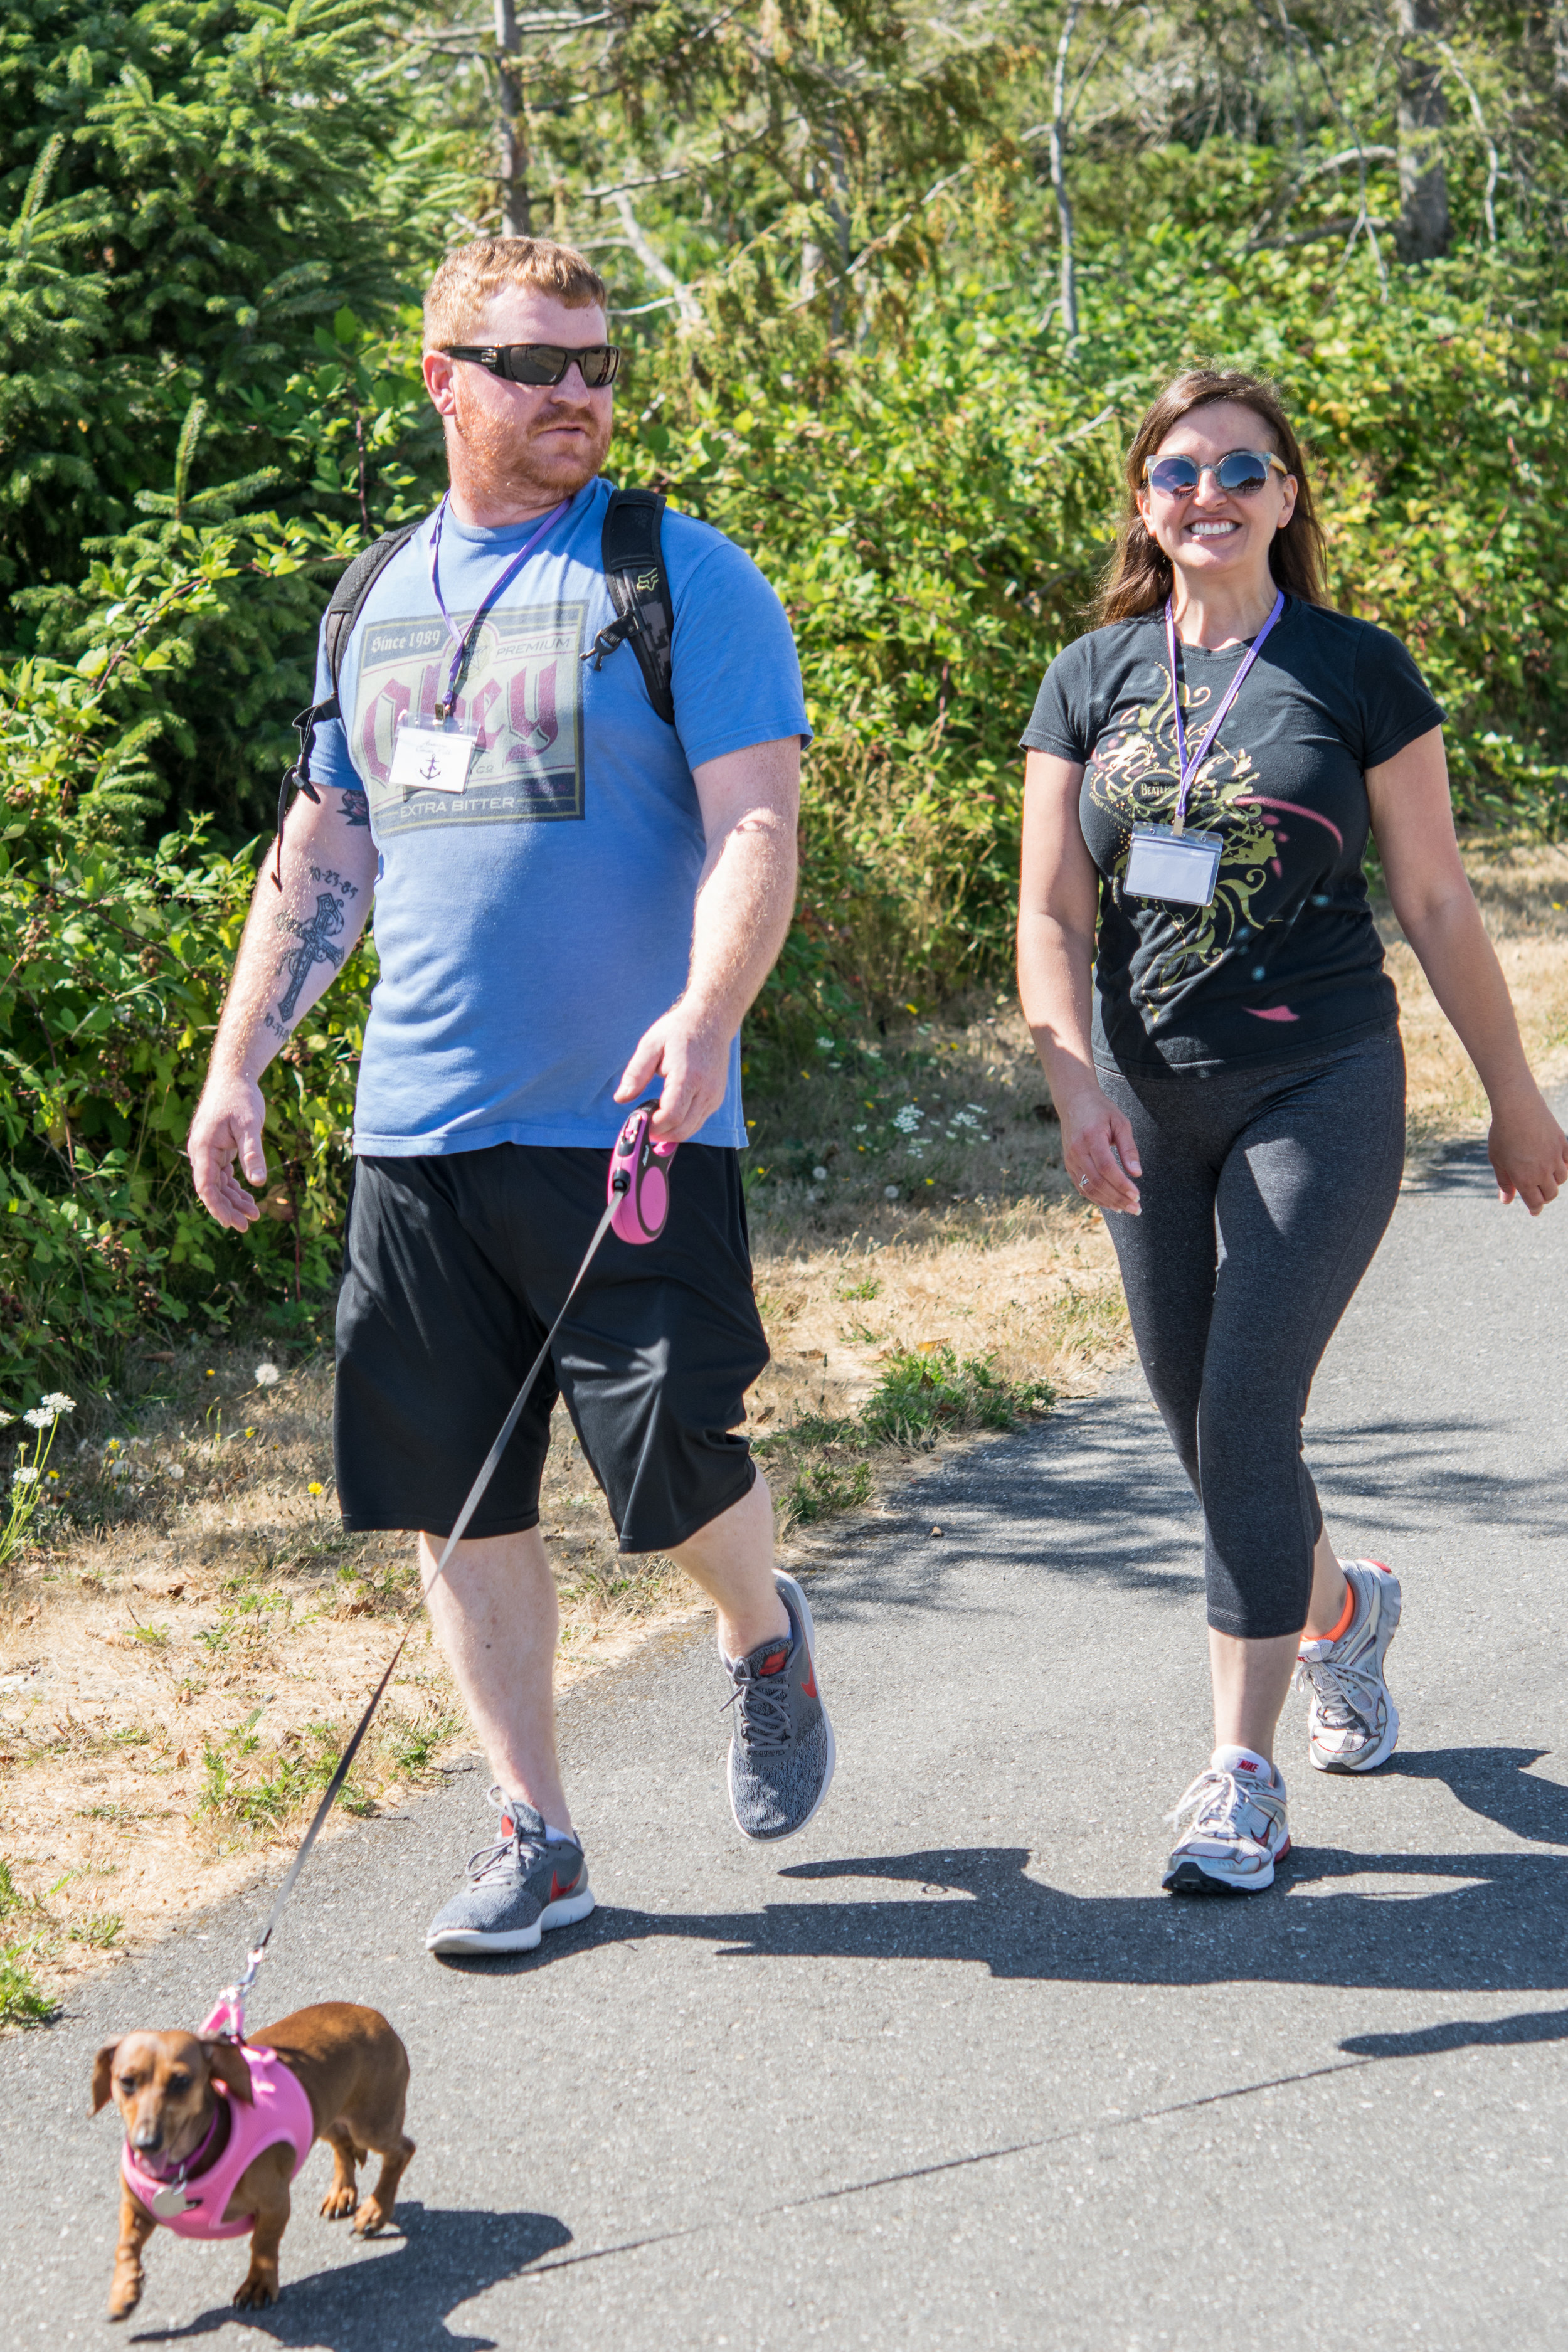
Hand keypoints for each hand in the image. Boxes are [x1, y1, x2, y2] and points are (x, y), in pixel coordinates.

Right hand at [187, 1071, 267, 1230]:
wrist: (233, 1075)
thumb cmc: (240, 1097)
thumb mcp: (251, 1125)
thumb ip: (253, 1153)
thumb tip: (259, 1183)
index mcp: (203, 1148)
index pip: (206, 1187)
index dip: (218, 1208)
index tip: (232, 1223)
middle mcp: (201, 1152)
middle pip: (211, 1189)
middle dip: (228, 1208)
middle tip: (248, 1224)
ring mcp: (207, 1151)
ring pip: (218, 1183)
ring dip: (233, 1199)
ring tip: (254, 1214)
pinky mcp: (216, 1148)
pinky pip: (222, 1173)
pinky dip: (234, 1186)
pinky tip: (248, 1197)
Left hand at [614, 1003, 730, 1142]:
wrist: (711, 1021)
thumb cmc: (678, 1031)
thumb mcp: (651, 1045)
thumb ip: (635, 1073)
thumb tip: (620, 1098)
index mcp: (687, 1076)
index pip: (671, 1115)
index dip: (653, 1126)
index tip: (639, 1123)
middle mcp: (706, 1089)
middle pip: (682, 1129)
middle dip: (661, 1135)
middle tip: (643, 1128)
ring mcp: (714, 1096)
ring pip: (691, 1129)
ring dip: (671, 1132)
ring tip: (654, 1120)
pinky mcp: (717, 1098)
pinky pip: (698, 1121)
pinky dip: (682, 1124)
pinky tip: (668, 1113)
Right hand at [1058, 1086, 1141, 1215]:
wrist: (1074, 1101)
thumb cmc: (1101, 1110)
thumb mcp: (1120, 1122)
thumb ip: (1128, 1148)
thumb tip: (1136, 1173)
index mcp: (1091, 1137)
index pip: (1106, 1168)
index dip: (1121, 1184)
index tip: (1137, 1195)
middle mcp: (1077, 1150)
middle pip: (1097, 1182)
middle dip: (1118, 1198)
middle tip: (1136, 1208)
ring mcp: (1070, 1159)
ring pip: (1088, 1188)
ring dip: (1108, 1202)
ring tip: (1125, 1208)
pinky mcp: (1069, 1164)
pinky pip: (1081, 1186)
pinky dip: (1096, 1198)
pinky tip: (1111, 1203)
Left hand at [1489, 1087, 1567, 1214]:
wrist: (1518, 1108)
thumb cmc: (1503, 1135)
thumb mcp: (1497, 1161)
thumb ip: (1505, 1182)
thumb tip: (1506, 1201)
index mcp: (1525, 1179)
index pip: (1535, 1203)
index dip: (1535, 1209)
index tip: (1534, 1211)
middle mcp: (1544, 1172)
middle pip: (1551, 1194)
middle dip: (1544, 1197)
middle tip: (1537, 1194)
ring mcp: (1556, 1158)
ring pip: (1561, 1179)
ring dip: (1553, 1182)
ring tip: (1543, 1176)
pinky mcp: (1563, 1145)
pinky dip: (1563, 1166)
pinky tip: (1555, 1163)